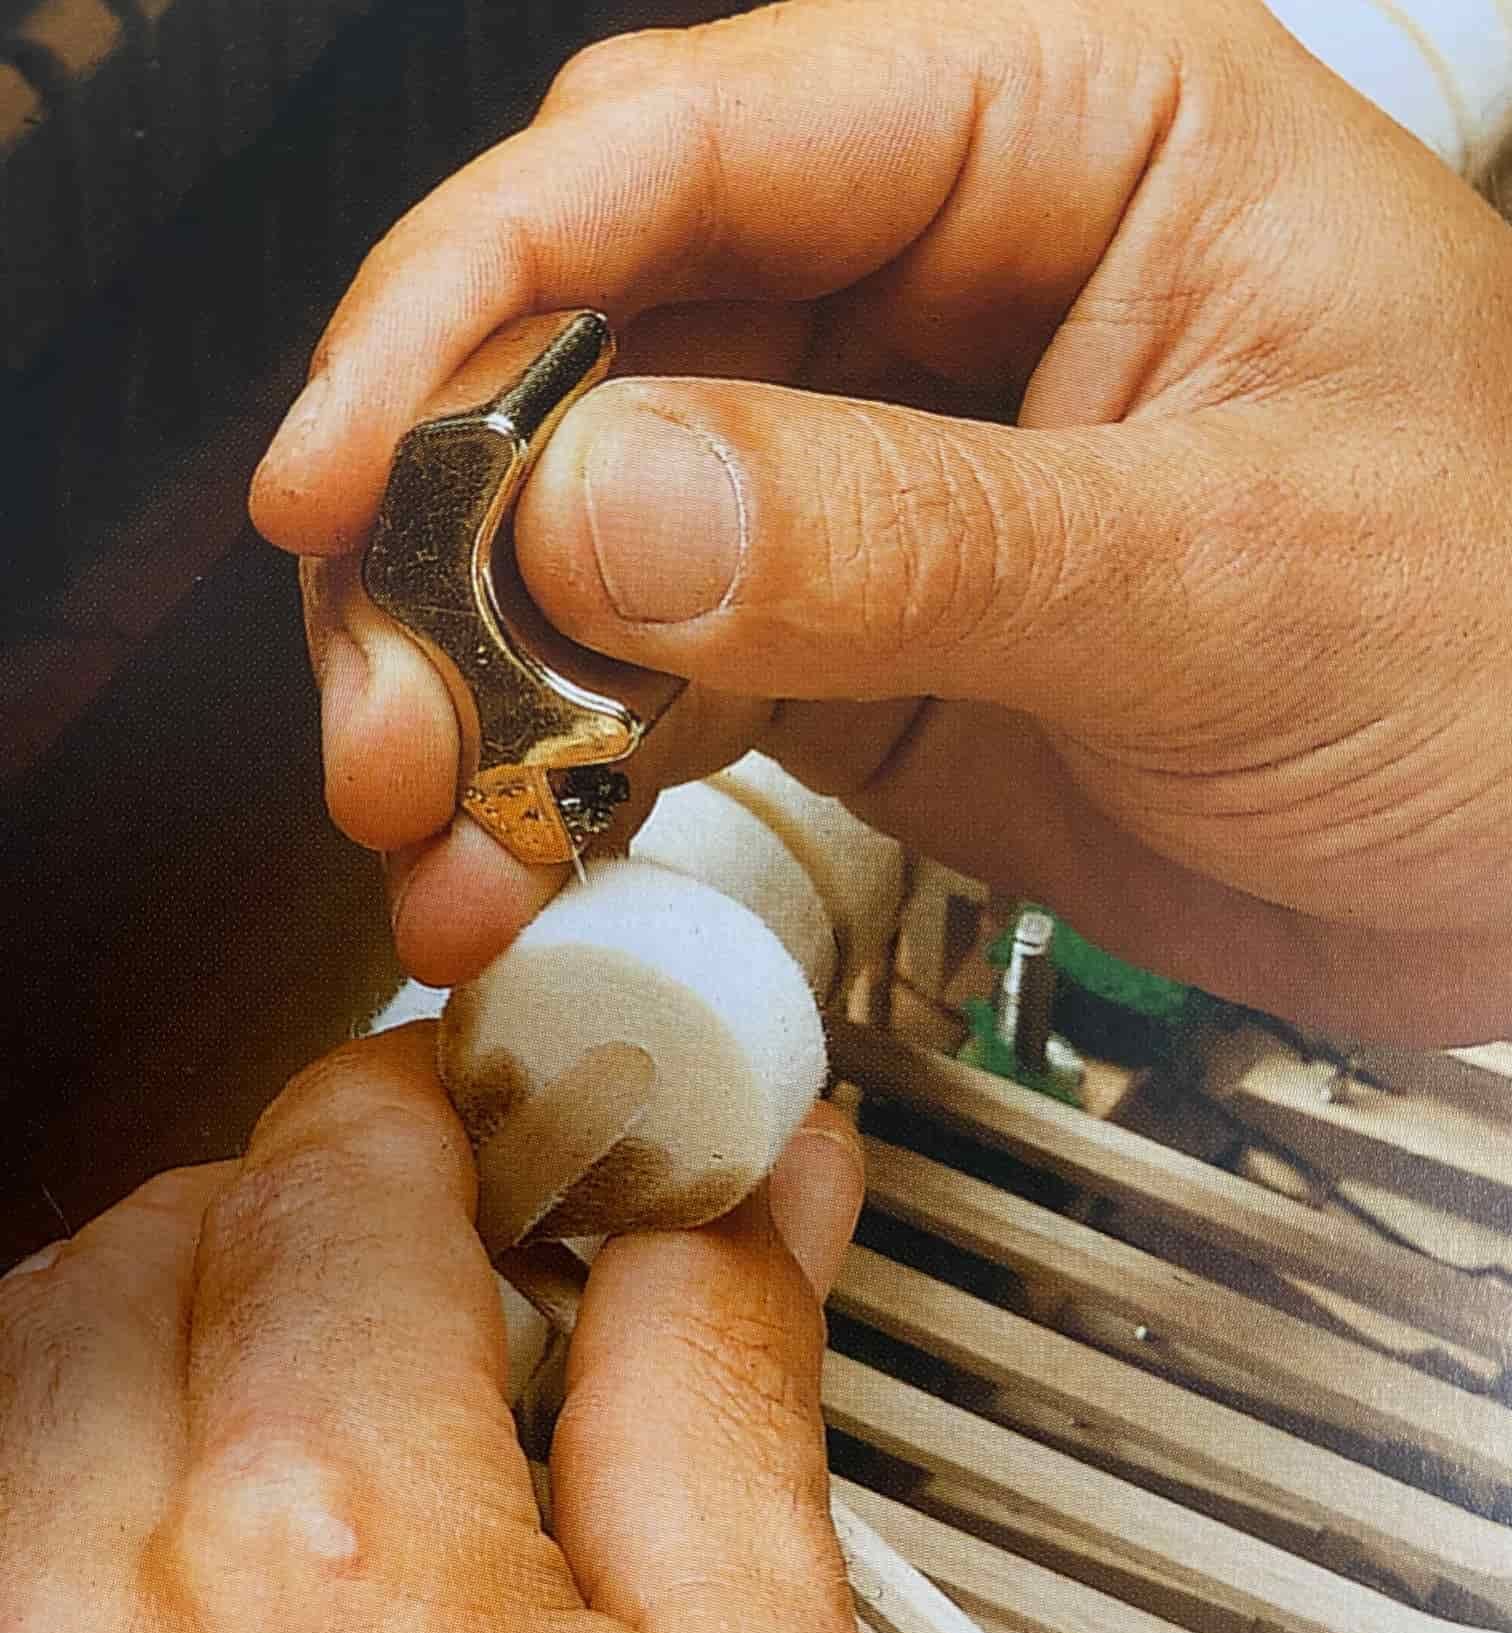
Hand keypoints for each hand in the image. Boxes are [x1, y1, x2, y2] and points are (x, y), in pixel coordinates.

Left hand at [0, 1027, 973, 1632]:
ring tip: (402, 1393)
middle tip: (513, 1263)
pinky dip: (117, 1447)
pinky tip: (282, 1514)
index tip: (558, 1104)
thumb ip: (728, 1369)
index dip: (479, 1099)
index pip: (347, 1164)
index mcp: (325, 1578)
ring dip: (216, 1308)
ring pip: (43, 1355)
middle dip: (348, 1202)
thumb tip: (747, 1181)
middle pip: (171, 1230)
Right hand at [251, 0, 1511, 1044]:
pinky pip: (647, 684)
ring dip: (473, 680)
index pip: (689, 148)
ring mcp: (872, 480)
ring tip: (427, 817)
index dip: (476, 293)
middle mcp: (934, 288)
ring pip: (581, 531)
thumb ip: (909, 534)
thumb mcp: (1222, 571)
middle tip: (388, 698)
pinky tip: (513, 861)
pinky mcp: (848, 646)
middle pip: (586, 338)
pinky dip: (559, 779)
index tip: (350, 458)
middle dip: (445, 524)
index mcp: (1062, 136)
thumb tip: (609, 511)